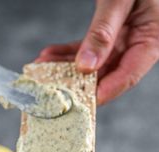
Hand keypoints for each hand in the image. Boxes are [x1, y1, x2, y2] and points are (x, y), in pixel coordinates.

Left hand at [36, 0, 158, 104]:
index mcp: (151, 41)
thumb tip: (86, 65)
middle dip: (78, 81)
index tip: (83, 100)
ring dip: (67, 67)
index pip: (128, 76)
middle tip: (55, 87)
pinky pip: (87, 49)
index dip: (105, 91)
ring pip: (93, 64)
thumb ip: (104, 31)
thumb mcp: (121, 0)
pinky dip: (68, 53)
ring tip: (44, 69)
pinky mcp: (110, 36)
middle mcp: (137, 46)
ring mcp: (123, 42)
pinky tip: (50, 55)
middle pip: (107, 74)